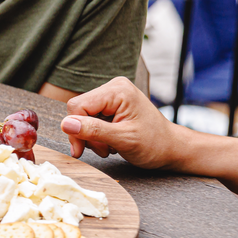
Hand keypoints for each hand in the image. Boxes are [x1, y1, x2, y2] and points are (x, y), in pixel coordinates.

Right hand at [60, 76, 178, 165]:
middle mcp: (114, 88)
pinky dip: (96, 134)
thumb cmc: (155, 144)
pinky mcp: (112, 105)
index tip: (81, 150)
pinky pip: (91, 119)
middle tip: (102, 150)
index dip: (75, 129)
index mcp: (118, 91)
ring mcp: (113, 96)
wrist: (171, 148)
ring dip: (91, 137)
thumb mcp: (123, 140)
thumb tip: (65, 124)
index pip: (77, 106)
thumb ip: (93, 130)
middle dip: (85, 134)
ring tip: (108, 147)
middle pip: (79, 111)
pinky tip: (109, 142)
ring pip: (83, 117)